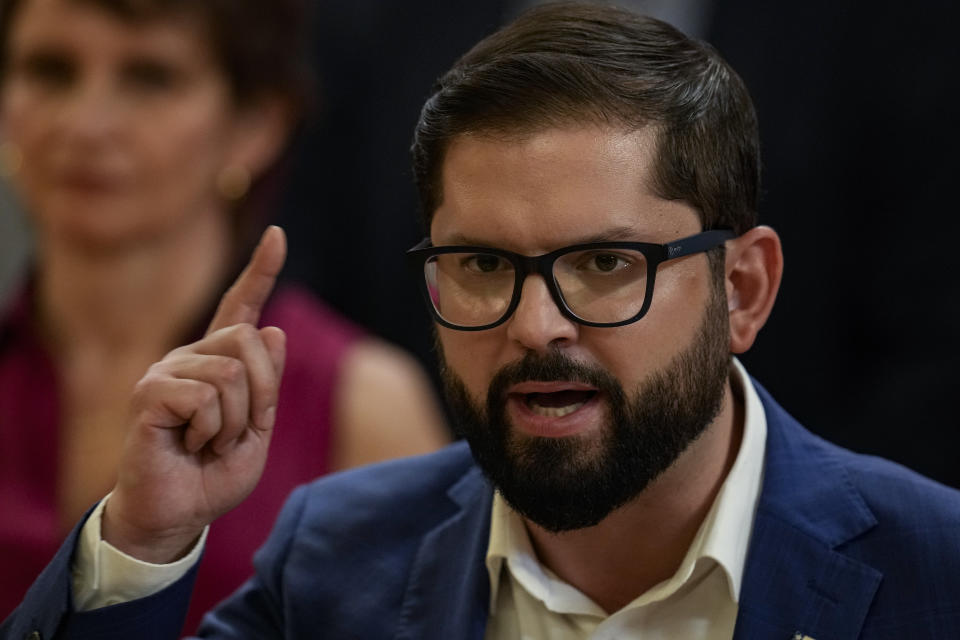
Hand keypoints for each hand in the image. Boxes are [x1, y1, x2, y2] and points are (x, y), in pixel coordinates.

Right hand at [102, 226, 287, 562]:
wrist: (179, 512)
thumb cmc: (214, 473)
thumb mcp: (258, 430)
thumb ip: (267, 385)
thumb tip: (275, 330)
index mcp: (218, 362)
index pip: (242, 307)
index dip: (260, 271)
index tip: (279, 236)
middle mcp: (190, 356)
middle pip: (250, 340)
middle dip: (262, 393)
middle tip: (238, 432)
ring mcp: (166, 370)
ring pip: (231, 373)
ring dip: (235, 421)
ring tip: (211, 443)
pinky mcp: (149, 392)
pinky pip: (205, 397)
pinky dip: (212, 430)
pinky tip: (191, 445)